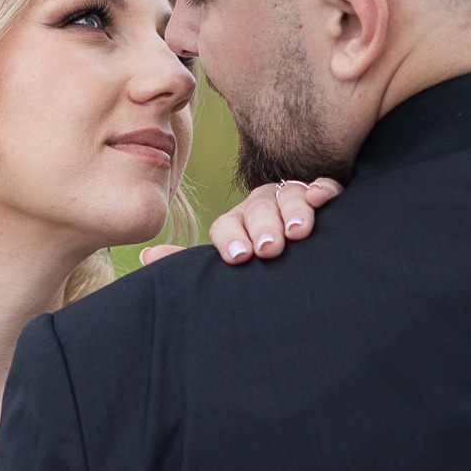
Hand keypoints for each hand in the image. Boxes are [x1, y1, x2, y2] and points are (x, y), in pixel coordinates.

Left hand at [138, 178, 344, 266]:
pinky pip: (324, 186)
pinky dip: (322, 190)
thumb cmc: (259, 279)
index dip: (231, 239)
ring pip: (289, 195)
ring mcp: (292, 201)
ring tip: (299, 232)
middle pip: (258, 208)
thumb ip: (188, 265)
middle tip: (269, 249)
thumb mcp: (226, 273)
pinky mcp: (323, 199)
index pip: (227, 226)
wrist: (304, 283)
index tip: (239, 258)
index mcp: (236, 226)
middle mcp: (262, 209)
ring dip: (294, 211)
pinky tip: (322, 200)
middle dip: (263, 227)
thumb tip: (146, 256)